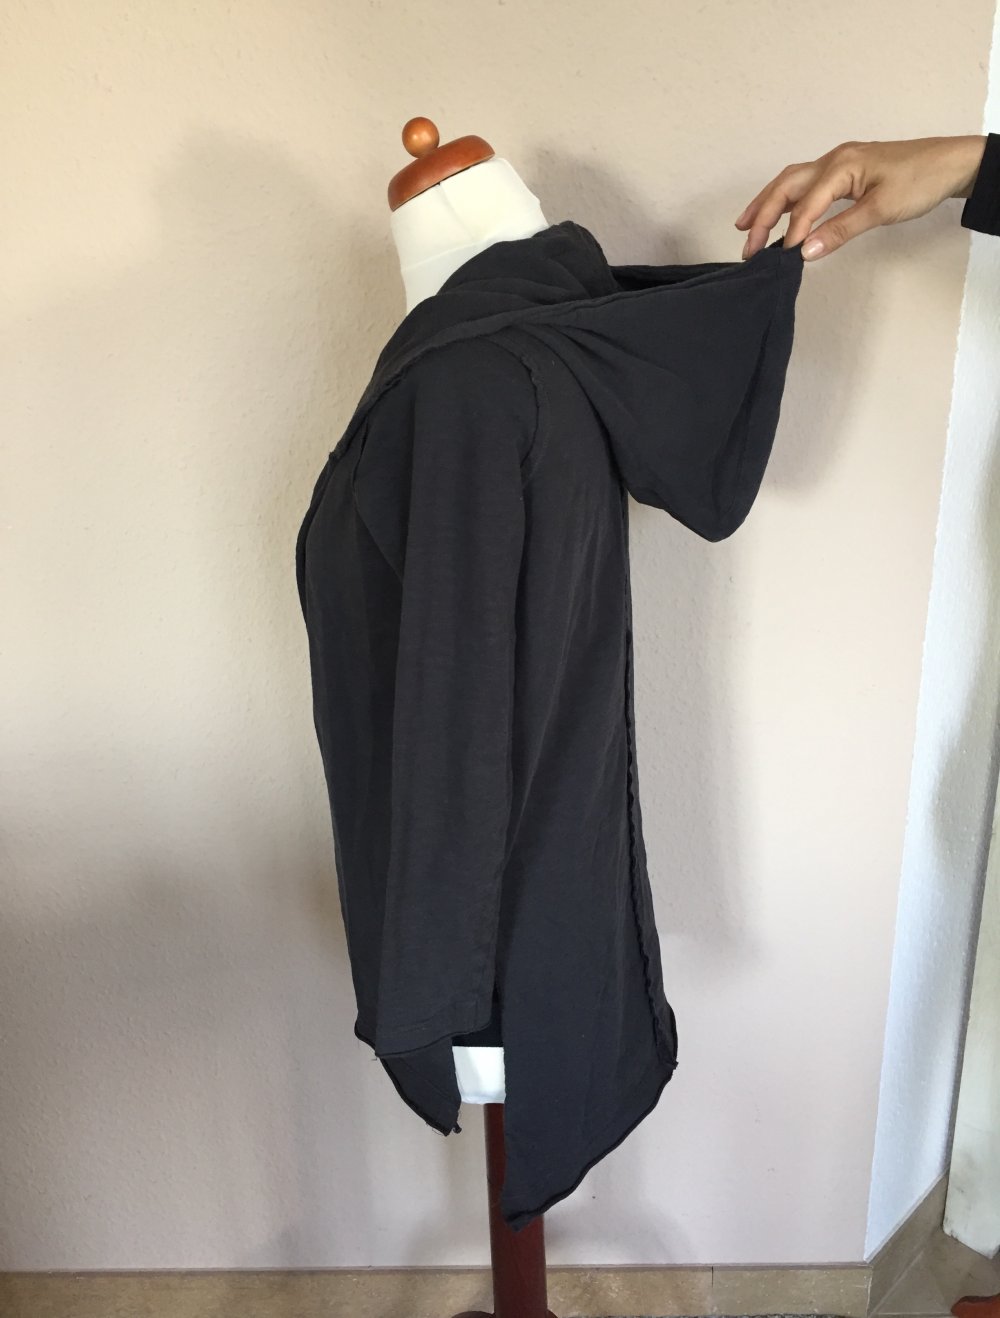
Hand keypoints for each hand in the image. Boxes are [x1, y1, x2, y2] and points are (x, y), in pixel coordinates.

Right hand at [735, 136, 987, 260]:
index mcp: (841, 165)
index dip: (792, 231)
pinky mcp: (845, 171)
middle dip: (763, 214)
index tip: (781, 257)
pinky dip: (788, 201)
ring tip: (747, 227)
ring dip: (769, 205)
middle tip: (747, 245)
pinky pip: (807, 184)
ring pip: (792, 182)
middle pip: (786, 185)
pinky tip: (782, 217)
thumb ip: (841, 230)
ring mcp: (838, 163)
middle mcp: (834, 159)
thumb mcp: (881, 210)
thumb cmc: (921, 180)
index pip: (806, 203)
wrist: (951, 163)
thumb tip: (807, 251)